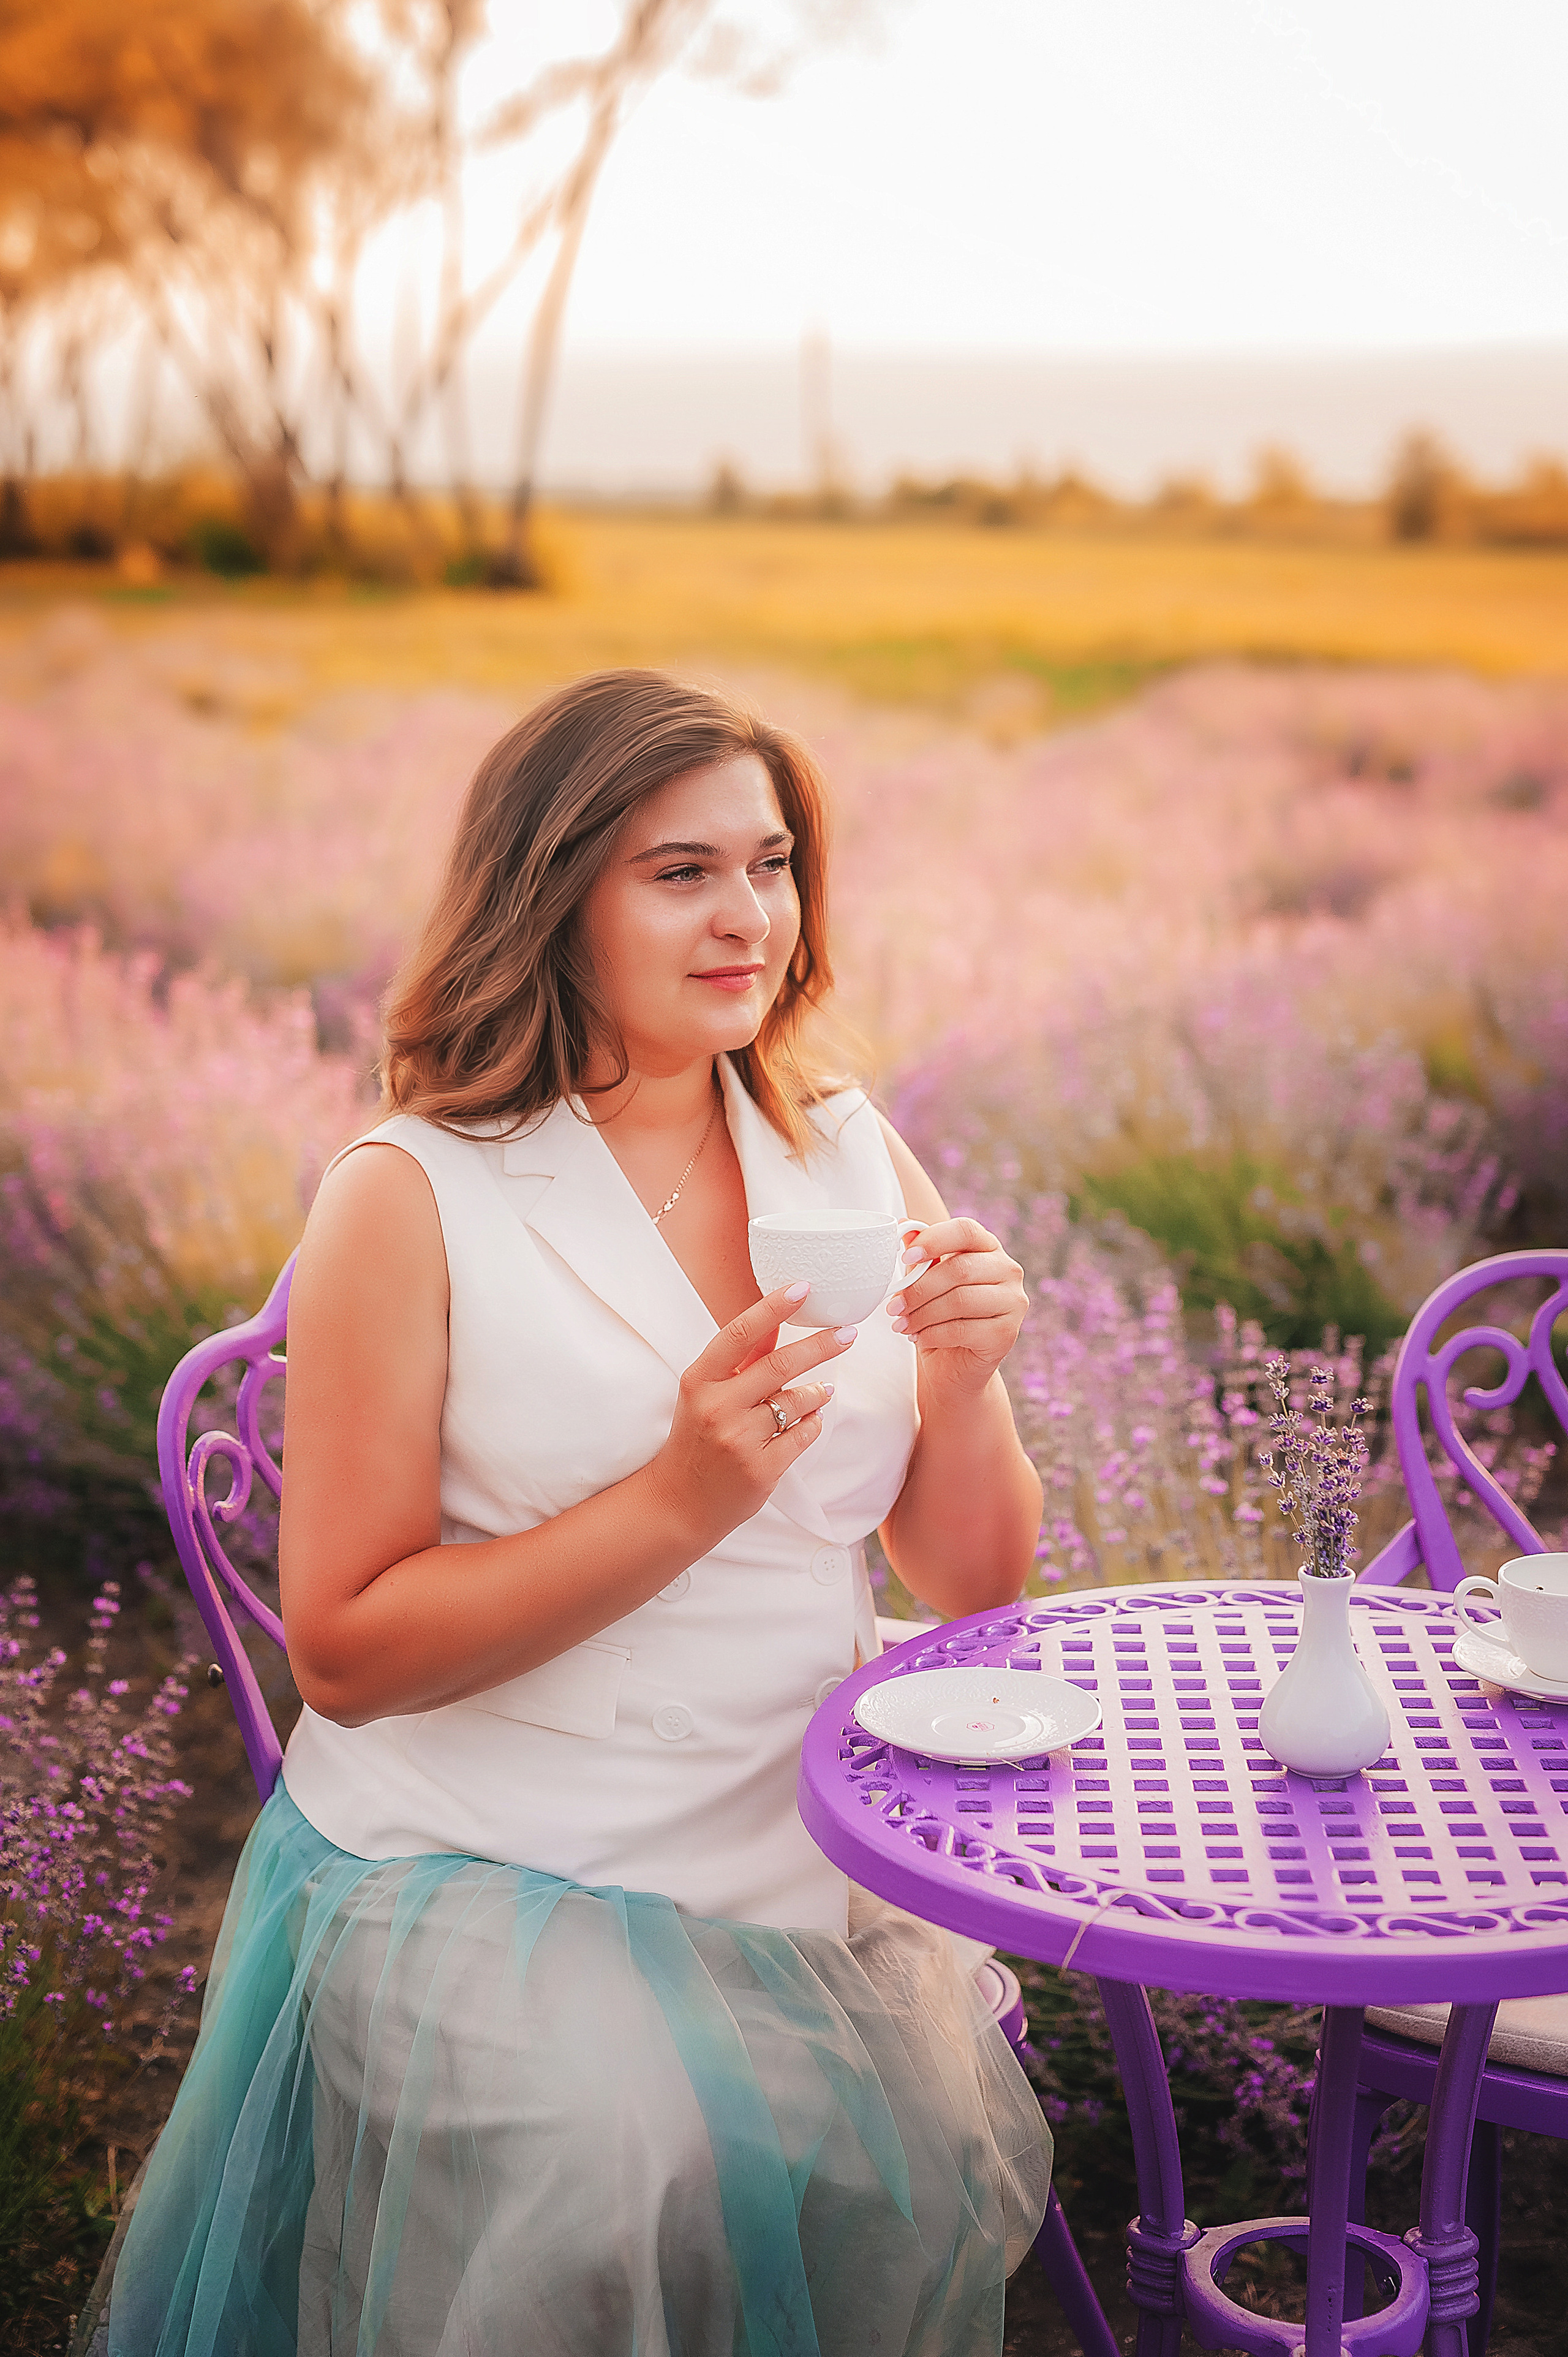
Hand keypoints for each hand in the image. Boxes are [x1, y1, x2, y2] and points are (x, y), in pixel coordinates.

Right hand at [647, 1284, 857, 1547]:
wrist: (680, 1502)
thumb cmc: (696, 1439)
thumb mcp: (706, 1393)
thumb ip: (740, 1360)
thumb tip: (774, 1324)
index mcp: (699, 1381)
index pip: (739, 1333)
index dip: (773, 1307)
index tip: (803, 1286)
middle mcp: (717, 1407)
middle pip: (779, 1364)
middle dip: (821, 1344)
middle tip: (849, 1332)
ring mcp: (739, 1440)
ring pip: (798, 1401)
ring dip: (818, 1391)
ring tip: (822, 1390)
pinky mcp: (761, 1469)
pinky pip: (803, 1434)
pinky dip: (813, 1423)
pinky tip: (809, 1421)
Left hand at [886, 1218, 1027, 1400]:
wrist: (954, 1365)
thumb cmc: (939, 1315)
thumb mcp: (926, 1281)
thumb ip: (921, 1256)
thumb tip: (903, 1228)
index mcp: (989, 1248)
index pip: (966, 1230)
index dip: (934, 1239)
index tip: (905, 1257)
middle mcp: (1008, 1271)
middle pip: (960, 1268)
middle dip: (919, 1289)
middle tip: (893, 1306)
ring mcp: (1013, 1303)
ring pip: (960, 1300)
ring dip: (922, 1314)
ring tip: (901, 1324)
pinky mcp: (1006, 1334)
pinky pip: (963, 1329)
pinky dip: (933, 1334)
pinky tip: (918, 1337)